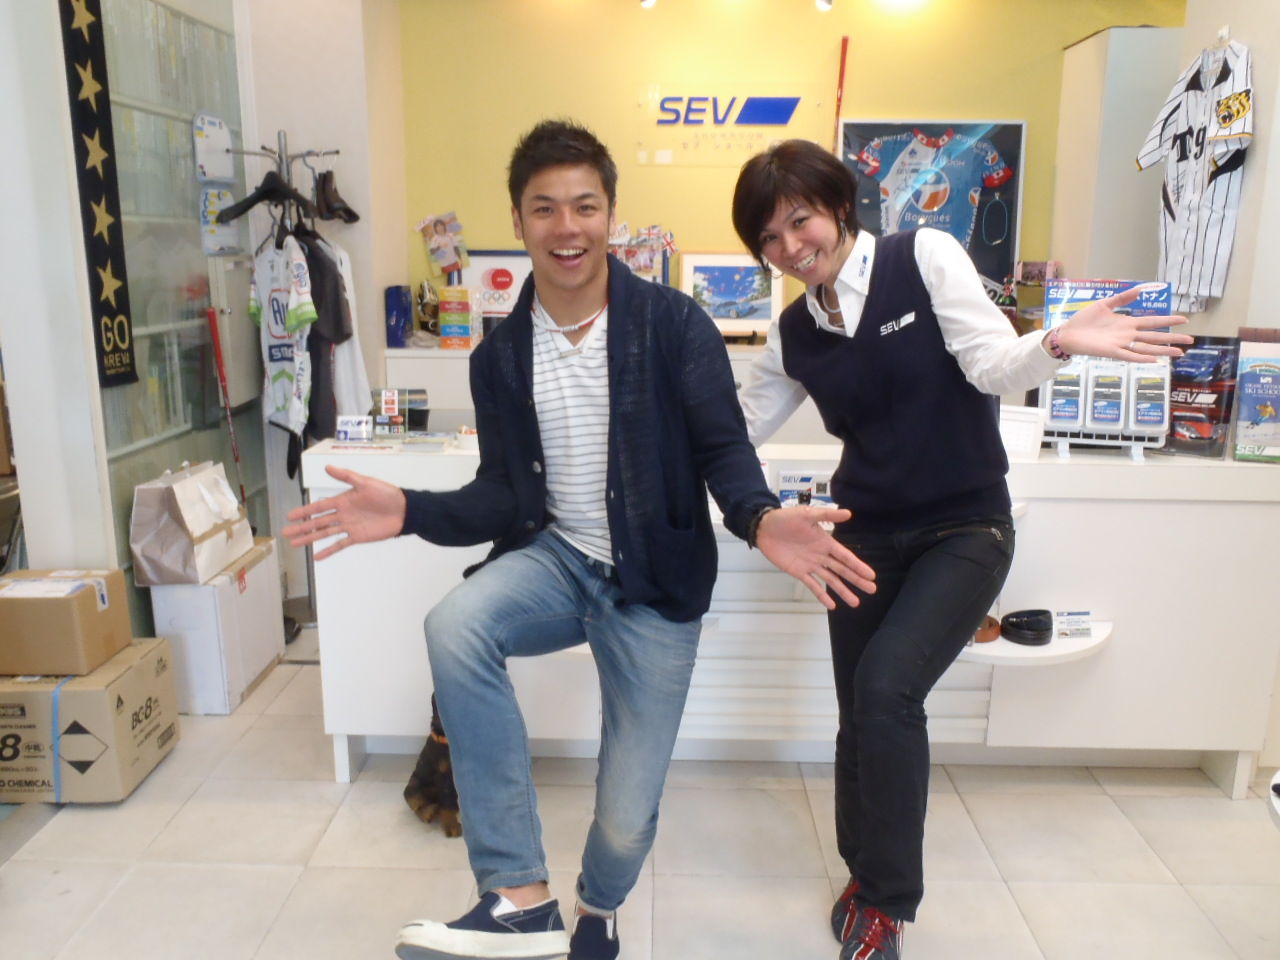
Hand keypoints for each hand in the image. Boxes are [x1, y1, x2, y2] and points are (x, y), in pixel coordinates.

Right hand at [281, 465, 406, 560]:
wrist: (404, 510)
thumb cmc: (386, 494)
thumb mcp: (366, 482)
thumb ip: (346, 476)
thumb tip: (327, 467)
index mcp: (343, 500)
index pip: (319, 507)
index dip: (305, 511)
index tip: (290, 516)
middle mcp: (343, 514)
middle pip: (318, 522)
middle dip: (302, 527)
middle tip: (286, 533)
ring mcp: (349, 526)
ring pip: (325, 533)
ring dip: (310, 539)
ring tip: (295, 544)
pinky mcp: (358, 537)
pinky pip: (340, 544)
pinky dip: (329, 550)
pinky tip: (317, 557)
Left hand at [755, 506, 875, 609]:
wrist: (764, 528)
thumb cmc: (786, 518)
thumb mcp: (807, 514)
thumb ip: (827, 515)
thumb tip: (848, 513)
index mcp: (826, 542)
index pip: (846, 556)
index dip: (858, 566)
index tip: (871, 575)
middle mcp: (821, 555)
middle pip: (842, 570)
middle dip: (857, 580)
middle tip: (872, 590)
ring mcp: (811, 565)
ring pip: (831, 580)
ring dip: (843, 590)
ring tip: (855, 602)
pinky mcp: (798, 572)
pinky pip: (812, 585)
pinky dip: (822, 595)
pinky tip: (832, 605)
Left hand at [1054, 285, 1193, 361]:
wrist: (1068, 333)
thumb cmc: (1084, 320)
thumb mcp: (1105, 305)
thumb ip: (1122, 299)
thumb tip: (1140, 290)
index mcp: (1127, 324)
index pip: (1152, 322)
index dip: (1168, 321)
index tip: (1184, 320)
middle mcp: (1127, 335)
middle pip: (1154, 336)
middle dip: (1172, 338)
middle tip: (1190, 340)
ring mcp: (1121, 344)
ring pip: (1146, 348)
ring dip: (1162, 350)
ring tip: (1179, 352)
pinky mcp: (1111, 351)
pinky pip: (1129, 355)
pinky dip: (1142, 358)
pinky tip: (1155, 360)